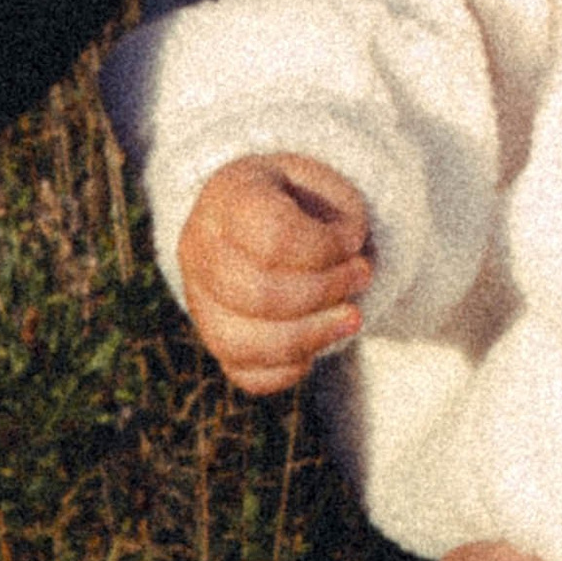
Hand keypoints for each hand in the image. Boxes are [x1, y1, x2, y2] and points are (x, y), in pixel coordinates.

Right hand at [177, 154, 372, 393]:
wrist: (265, 215)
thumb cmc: (303, 199)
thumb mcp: (326, 187)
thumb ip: (341, 223)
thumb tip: (349, 267)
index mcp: (229, 195)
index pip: (273, 236)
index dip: (325, 249)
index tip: (354, 242)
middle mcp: (199, 248)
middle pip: (258, 294)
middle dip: (324, 293)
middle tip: (362, 276)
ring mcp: (199, 299)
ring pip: (243, 343)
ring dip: (312, 336)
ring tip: (352, 318)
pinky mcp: (214, 339)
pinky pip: (244, 374)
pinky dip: (287, 369)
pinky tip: (316, 345)